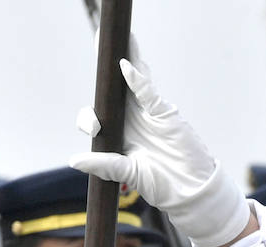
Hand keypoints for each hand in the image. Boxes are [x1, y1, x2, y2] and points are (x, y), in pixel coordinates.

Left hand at [70, 58, 249, 246]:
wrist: (190, 190)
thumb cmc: (161, 184)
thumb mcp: (128, 173)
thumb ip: (104, 164)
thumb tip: (74, 160)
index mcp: (120, 133)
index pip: (98, 114)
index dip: (89, 117)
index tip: (93, 128)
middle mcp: (132, 119)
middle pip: (115, 87)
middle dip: (106, 67)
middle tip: (98, 40)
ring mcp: (148, 113)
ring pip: (134, 80)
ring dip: (127, 58)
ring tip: (117, 38)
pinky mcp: (164, 113)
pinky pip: (148, 92)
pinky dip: (138, 80)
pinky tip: (127, 67)